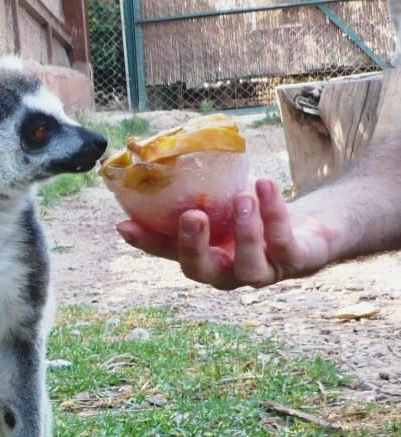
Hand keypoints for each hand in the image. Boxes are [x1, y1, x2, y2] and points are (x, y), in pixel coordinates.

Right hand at [116, 179, 337, 289]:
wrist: (311, 231)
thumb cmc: (257, 218)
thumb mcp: (224, 205)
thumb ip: (197, 198)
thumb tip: (159, 164)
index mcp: (204, 258)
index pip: (169, 252)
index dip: (146, 242)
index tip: (124, 225)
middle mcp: (227, 272)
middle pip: (203, 270)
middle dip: (194, 246)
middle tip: (192, 215)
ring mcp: (262, 271)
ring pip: (248, 264)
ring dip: (244, 231)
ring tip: (242, 196)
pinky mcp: (295, 262)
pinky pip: (282, 242)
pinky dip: (274, 213)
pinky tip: (265, 186)